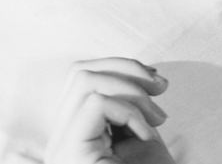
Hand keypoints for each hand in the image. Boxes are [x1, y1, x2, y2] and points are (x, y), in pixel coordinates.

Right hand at [44, 58, 176, 163]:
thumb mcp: (140, 135)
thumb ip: (128, 106)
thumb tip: (139, 71)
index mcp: (75, 133)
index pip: (81, 77)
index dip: (120, 67)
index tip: (155, 83)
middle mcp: (60, 140)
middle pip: (79, 72)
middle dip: (127, 69)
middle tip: (161, 89)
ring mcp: (61, 148)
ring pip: (85, 81)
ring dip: (132, 91)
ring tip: (157, 119)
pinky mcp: (71, 152)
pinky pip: (97, 104)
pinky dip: (129, 112)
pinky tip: (145, 136)